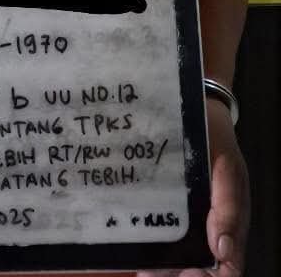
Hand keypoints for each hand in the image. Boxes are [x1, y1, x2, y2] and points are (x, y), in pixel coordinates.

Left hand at [137, 100, 249, 276]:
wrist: (200, 112)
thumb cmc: (216, 141)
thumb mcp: (227, 169)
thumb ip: (228, 207)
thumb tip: (222, 250)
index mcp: (232, 224)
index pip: (228, 269)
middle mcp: (214, 228)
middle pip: (203, 267)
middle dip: (180, 275)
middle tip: (153, 275)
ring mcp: (195, 219)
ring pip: (184, 255)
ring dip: (165, 267)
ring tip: (143, 268)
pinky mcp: (176, 208)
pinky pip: (169, 234)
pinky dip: (157, 246)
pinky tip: (139, 248)